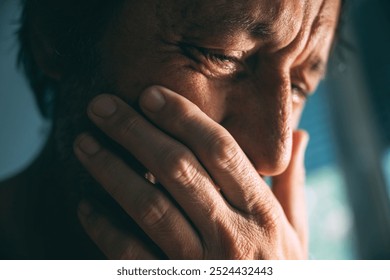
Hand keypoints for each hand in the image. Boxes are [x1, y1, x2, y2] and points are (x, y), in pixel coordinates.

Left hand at [74, 86, 308, 258]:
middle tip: (102, 106)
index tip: (150, 94)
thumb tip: (300, 134)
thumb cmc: (278, 274)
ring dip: (111, 170)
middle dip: (135, 131)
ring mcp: (200, 265)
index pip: (220, 150)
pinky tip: (85, 204)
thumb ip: (293, 183)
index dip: (183, 117)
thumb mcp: (297, 233)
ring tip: (85, 143)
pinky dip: (104, 228)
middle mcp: (234, 236)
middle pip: (177, 168)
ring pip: (149, 205)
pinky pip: (130, 254)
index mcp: (264, 214)